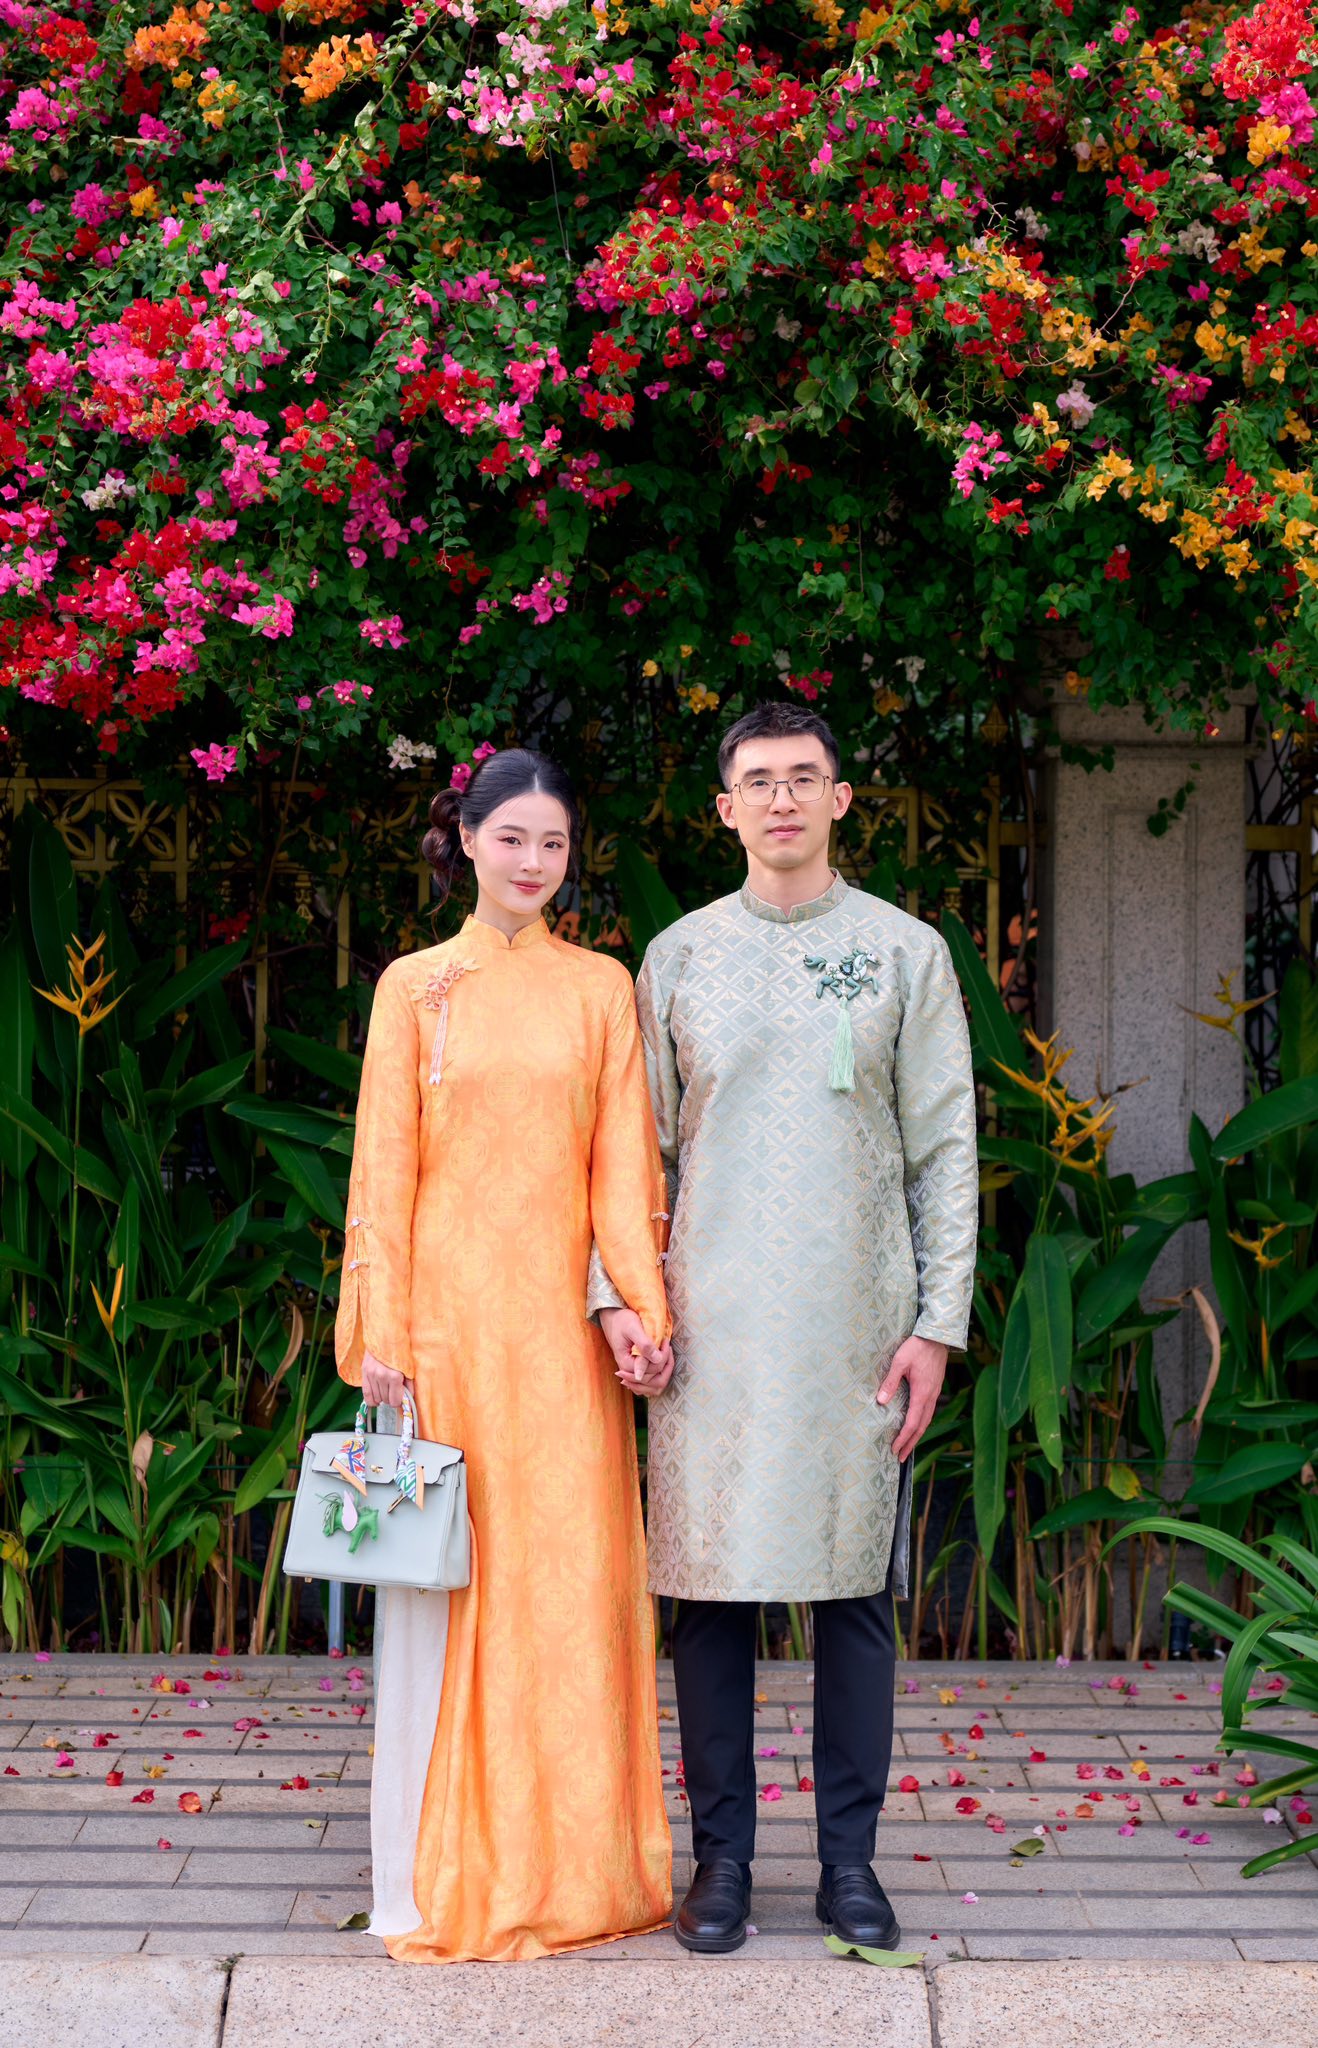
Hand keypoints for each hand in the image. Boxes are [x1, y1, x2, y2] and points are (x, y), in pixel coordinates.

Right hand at [361, 1351, 410, 1409]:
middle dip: (391, 1399)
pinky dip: (371, 1400)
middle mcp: (381, 1377)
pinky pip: (365, 1394)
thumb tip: (409, 1398)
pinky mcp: (364, 1372)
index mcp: (394, 1376)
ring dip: (382, 1398)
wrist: (384, 1335)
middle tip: (394, 1393)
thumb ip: (409, 1383)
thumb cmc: (399, 1350)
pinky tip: (376, 1399)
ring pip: (376, 1398)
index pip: (395, 1401)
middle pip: (386, 1400)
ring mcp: (371, 1375)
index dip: (398, 1402)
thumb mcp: (408, 1366)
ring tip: (386, 1391)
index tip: (400, 1399)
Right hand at [598, 1307, 675, 1397]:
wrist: (614, 1319)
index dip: (663, 1357)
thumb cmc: (622, 1321)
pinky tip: (661, 1359)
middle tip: (666, 1345)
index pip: (651, 1370)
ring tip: (665, 1352)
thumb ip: (644, 1344)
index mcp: (626, 1364)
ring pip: (655, 1386)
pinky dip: (660, 1374)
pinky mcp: (637, 1371)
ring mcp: (633, 1374)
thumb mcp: (633, 1328)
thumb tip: (656, 1359)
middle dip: (666, 1363)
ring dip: (665, 1370)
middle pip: (655, 1381)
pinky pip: (651, 1383)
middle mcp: (629, 1373)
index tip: (665, 1340)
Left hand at [877, 1335, 947, 1461]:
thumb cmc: (917, 1347)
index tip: (895, 1450)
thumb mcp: (900, 1361)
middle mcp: (931, 1397)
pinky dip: (921, 1423)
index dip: (903, 1438)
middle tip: (900, 1457)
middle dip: (910, 1443)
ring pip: (926, 1420)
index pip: (912, 1423)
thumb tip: (880, 1401)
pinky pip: (929, 1412)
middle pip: (921, 1427)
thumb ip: (890, 1381)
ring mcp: (935, 1393)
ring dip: (916, 1435)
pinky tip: (915, 1424)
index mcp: (922, 1393)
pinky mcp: (935, 1388)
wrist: (937, 1336)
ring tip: (907, 1446)